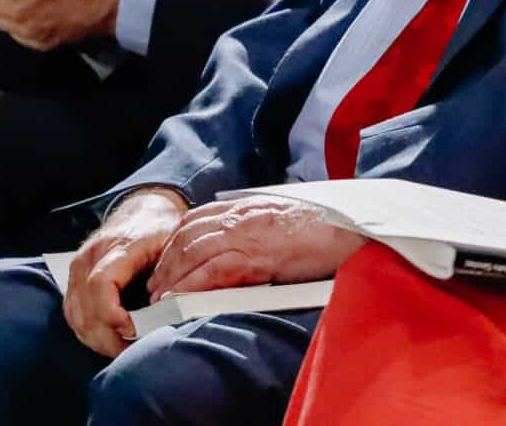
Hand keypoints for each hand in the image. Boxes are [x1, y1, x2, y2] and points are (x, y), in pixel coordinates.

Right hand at [63, 187, 187, 357]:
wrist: (143, 209)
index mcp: (118, 246)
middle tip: (135, 350)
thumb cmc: (160, 228)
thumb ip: (171, 275)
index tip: (134, 331)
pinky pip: (73, 314)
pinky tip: (111, 337)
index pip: (101, 285)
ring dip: (99, 338)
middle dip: (109, 337)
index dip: (114, 316)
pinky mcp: (74, 279)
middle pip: (86, 309)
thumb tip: (170, 313)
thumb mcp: (174, 244)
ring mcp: (78, 268)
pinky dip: (89, 331)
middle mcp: (90, 257)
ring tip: (125, 348)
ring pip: (76, 316)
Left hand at [145, 195, 364, 301]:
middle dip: (166, 262)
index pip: (196, 219)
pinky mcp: (257, 256)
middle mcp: (240, 215)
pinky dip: (190, 285)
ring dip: (171, 277)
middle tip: (155, 286)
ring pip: (193, 253)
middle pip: (187, 236)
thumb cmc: (323, 228)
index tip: (165, 262)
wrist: (350, 229)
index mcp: (245, 206)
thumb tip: (242, 248)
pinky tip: (178, 299)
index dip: (175, 242)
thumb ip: (256, 227)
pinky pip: (213, 271)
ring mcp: (247, 234)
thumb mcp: (281, 220)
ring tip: (160, 298)